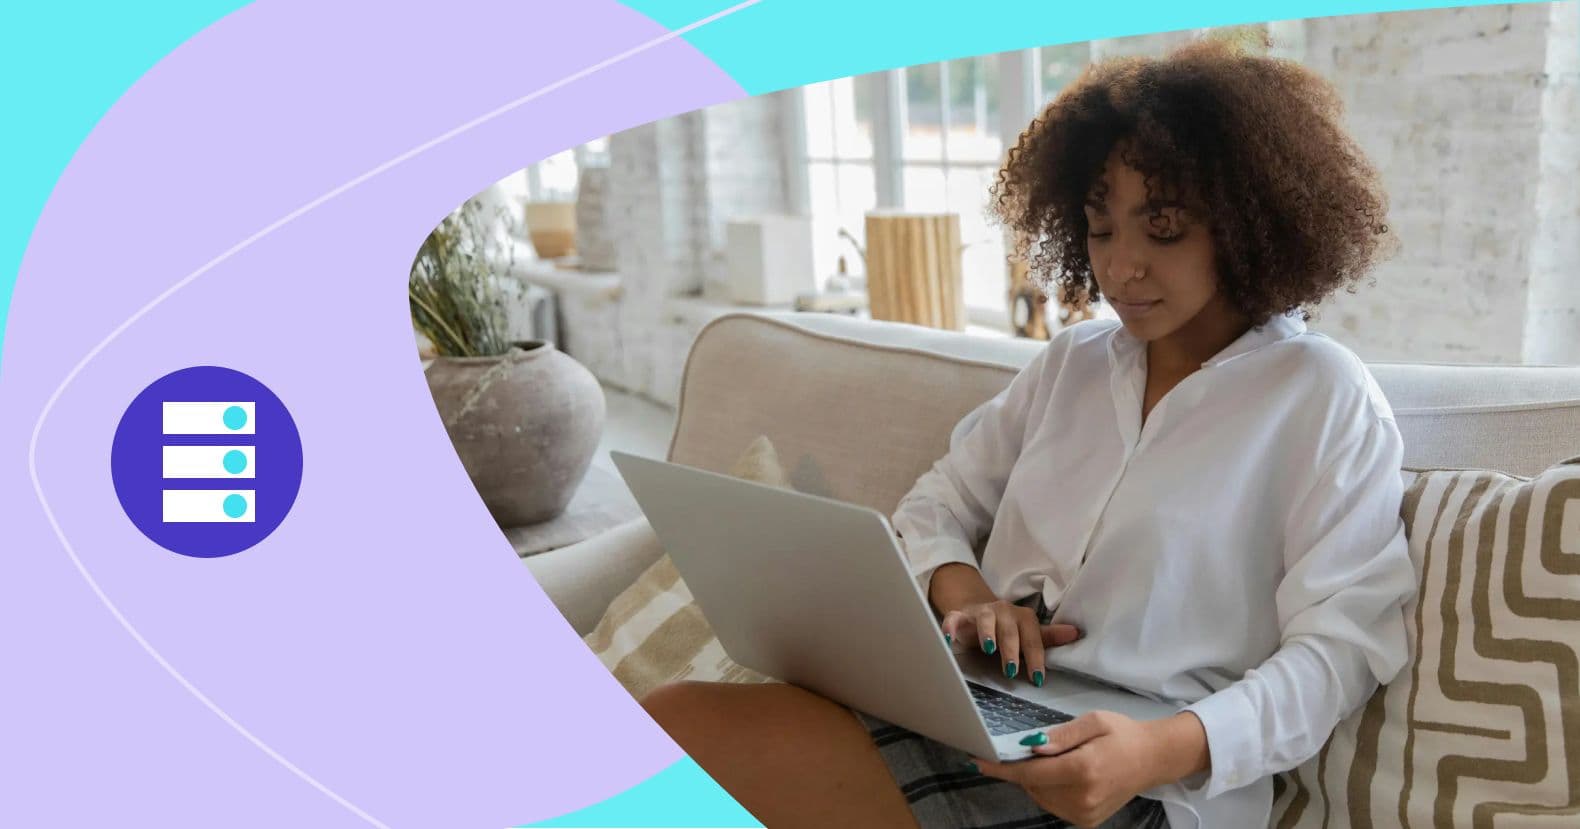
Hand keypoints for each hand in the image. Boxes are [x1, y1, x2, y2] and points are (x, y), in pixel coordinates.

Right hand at [940, 599, 1079, 684]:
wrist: (977, 609)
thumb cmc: (1007, 627)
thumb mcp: (1028, 632)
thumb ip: (1049, 636)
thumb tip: (1076, 633)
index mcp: (1022, 617)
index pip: (1032, 638)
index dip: (1035, 658)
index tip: (1037, 678)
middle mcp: (1003, 612)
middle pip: (1009, 630)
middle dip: (1011, 649)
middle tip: (1011, 670)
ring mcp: (981, 613)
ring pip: (985, 620)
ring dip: (988, 633)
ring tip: (989, 649)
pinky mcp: (960, 616)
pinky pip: (954, 619)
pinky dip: (951, 627)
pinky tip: (949, 639)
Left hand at [971, 711, 1196, 827]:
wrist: (1152, 759)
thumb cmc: (1122, 734)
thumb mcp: (1093, 722)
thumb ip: (1060, 735)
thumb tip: (1031, 746)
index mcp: (1083, 770)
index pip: (1031, 773)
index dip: (1002, 768)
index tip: (978, 761)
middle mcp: (1083, 797)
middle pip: (1033, 786)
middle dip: (1024, 768)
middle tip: (1033, 749)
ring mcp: (1085, 813)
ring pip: (1040, 797)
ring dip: (1036, 780)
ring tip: (1058, 760)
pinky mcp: (1087, 821)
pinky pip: (1053, 805)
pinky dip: (1049, 790)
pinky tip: (1064, 775)